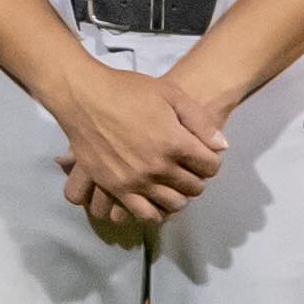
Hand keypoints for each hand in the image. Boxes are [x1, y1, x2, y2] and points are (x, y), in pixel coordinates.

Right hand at [44, 54, 225, 225]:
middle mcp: (158, 167)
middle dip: (197, 178)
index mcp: (175, 143)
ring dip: (179, 196)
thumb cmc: (128, 90)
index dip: (211, 160)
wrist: (82, 97)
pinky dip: (155, 211)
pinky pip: (143, 213)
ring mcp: (135, 181)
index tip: (203, 155)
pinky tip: (153, 199)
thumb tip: (220, 147)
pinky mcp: (115, 188)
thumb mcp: (171, 94)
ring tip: (172, 185)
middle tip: (188, 168)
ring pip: (173, 204)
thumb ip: (200, 121)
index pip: (211, 166)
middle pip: (194, 187)